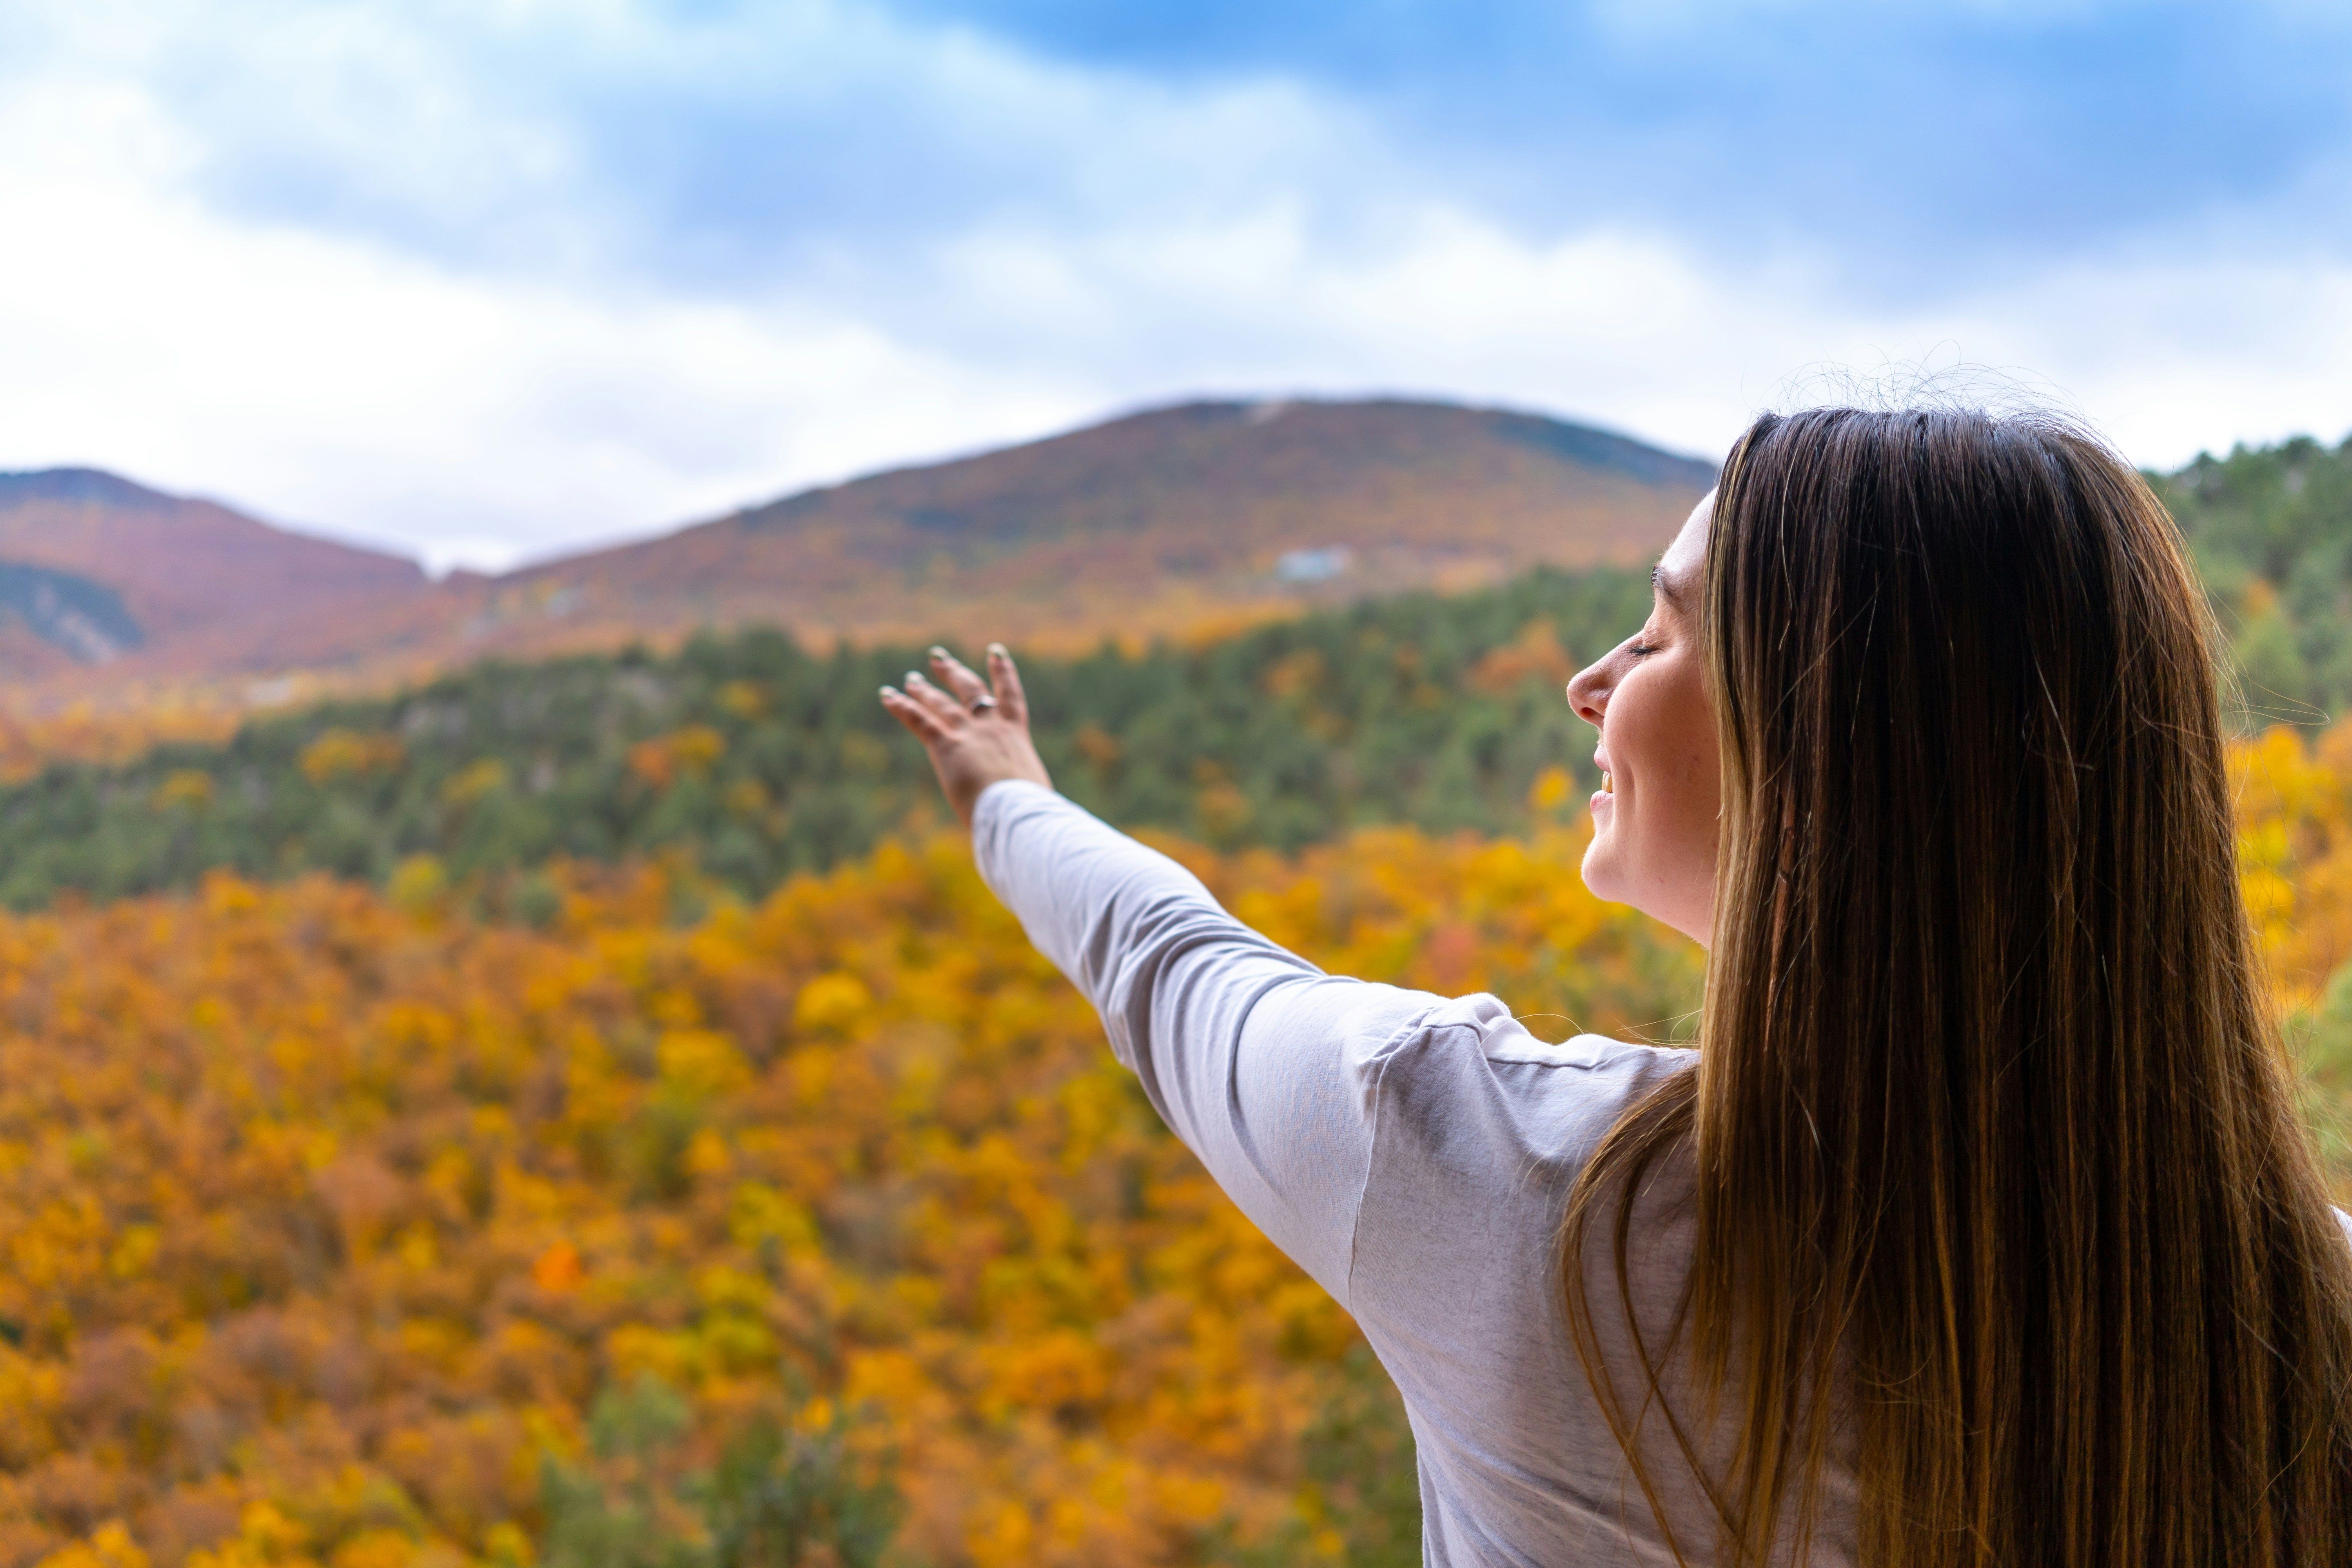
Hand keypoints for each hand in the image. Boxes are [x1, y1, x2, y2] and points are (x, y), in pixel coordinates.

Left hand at [879, 643, 1053, 826]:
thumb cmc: (1031, 811)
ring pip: (941, 703)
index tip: (995, 652)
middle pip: (970, 691)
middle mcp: (991, 727)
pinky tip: (886, 696)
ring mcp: (969, 734)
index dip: (1003, 672)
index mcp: (1016, 737)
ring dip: (923, 689)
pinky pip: (920, 720)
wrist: (1017, 810)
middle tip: (937, 658)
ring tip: (911, 678)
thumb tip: (1034, 805)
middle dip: (952, 672)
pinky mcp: (947, 746)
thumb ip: (1025, 789)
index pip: (1010, 697)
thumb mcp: (1033, 793)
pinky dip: (902, 707)